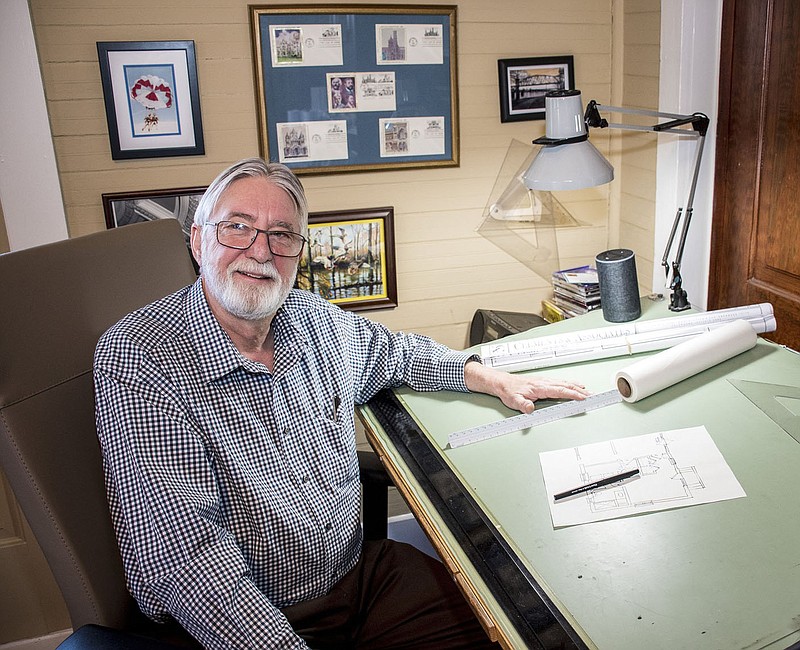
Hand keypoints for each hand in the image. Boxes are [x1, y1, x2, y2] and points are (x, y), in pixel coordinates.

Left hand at [464, 361, 589, 413]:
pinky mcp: (543, 383)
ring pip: (564, 383)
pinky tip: (574, 386)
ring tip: (587, 391)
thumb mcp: (513, 400)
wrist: (502, 382)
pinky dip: (570, 384)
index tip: (583, 397)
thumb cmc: (508, 390)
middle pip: (565, 385)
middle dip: (579, 391)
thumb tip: (530, 409)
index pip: (560, 390)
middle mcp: (544, 383)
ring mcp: (544, 382)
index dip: (572, 394)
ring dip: (576, 387)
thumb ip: (522, 405)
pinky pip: (560, 382)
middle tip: (592, 396)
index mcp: (540, 387)